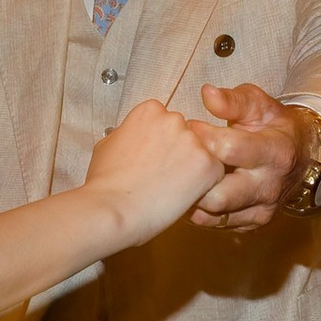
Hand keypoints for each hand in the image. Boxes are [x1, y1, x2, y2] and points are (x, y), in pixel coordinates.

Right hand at [84, 99, 226, 247]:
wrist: (112, 209)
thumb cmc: (105, 182)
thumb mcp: (108, 145)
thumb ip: (128, 134)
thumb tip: (133, 137)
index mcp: (150, 110)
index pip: (167, 122)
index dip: (161, 144)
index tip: (151, 160)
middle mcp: (174, 119)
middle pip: (188, 135)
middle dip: (180, 154)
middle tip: (162, 177)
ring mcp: (194, 141)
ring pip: (204, 154)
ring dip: (193, 170)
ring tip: (170, 190)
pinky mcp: (209, 165)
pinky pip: (215, 175)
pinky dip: (204, 187)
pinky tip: (181, 197)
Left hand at [191, 81, 305, 228]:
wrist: (301, 155)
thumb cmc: (273, 124)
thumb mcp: (259, 104)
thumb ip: (233, 100)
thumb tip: (207, 94)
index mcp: (275, 151)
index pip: (229, 149)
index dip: (202, 137)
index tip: (189, 127)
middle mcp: (269, 186)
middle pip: (220, 195)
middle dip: (194, 177)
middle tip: (180, 159)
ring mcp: (262, 209)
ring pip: (214, 215)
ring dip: (193, 196)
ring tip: (183, 174)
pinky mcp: (252, 223)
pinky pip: (217, 223)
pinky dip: (200, 209)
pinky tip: (194, 189)